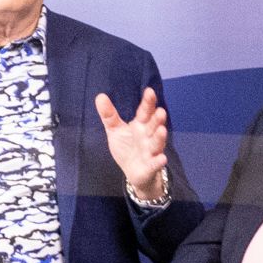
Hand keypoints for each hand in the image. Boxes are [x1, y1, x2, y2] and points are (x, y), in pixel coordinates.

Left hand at [95, 87, 173, 204]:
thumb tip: (100, 96)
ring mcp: (151, 151)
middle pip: (153, 125)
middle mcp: (148, 136)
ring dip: (159, 137)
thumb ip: (109, 115)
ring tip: (162, 130)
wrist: (133, 172)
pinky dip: (159, 161)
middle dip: (157, 119)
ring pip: (157, 143)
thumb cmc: (127, 147)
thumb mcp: (115, 130)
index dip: (148, 103)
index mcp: (140, 125)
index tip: (149, 91)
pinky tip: (162, 158)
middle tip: (160, 111)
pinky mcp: (151, 166)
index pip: (144, 112)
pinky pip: (155, 163)